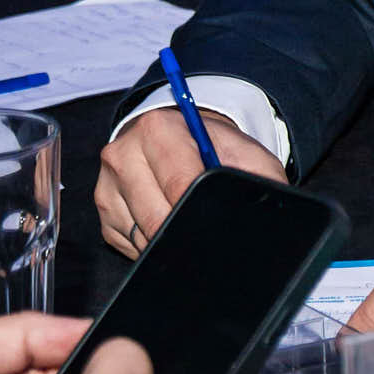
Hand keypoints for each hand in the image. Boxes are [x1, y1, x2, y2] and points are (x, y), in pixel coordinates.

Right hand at [96, 107, 287, 257]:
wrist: (184, 138)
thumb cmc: (215, 147)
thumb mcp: (245, 153)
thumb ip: (259, 176)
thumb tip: (268, 205)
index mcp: (157, 129)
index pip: (179, 184)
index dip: (202, 209)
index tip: (217, 221)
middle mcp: (123, 153)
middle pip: (156, 217)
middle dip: (186, 228)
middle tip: (209, 228)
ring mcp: (108, 184)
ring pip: (143, 236)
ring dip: (170, 238)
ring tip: (190, 216)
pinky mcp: (105, 211)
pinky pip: (130, 244)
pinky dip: (153, 243)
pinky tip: (170, 222)